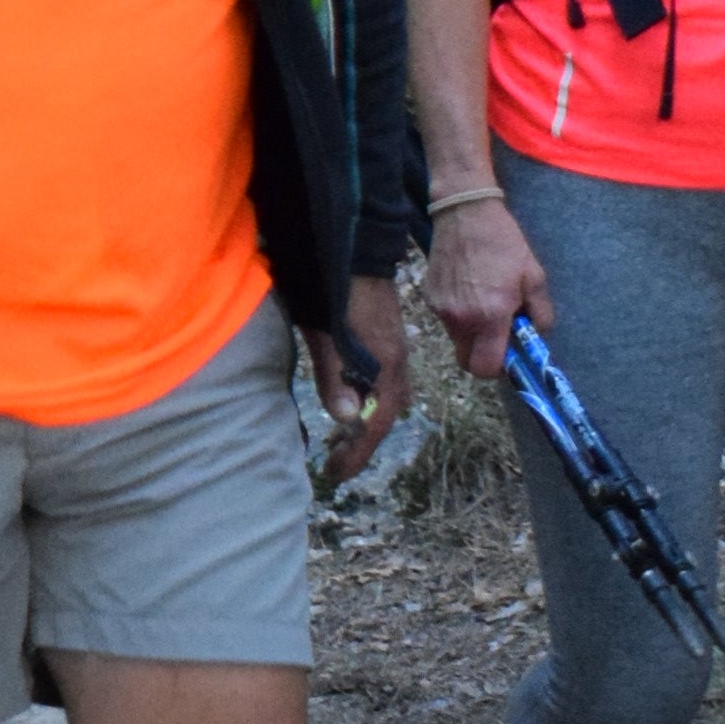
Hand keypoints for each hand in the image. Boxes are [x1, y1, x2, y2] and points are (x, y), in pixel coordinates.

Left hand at [309, 282, 407, 463]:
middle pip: (386, 414)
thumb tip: (348, 419)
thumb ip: (335, 377)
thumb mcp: (326, 336)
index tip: (337, 473)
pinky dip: (367, 400)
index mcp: (385, 366)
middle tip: (336, 461)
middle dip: (363, 442)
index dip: (358, 451)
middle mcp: (397, 362)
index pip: (377, 422)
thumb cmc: (335, 292)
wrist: (357, 250)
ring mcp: (394, 349)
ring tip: (339, 439)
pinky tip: (349, 400)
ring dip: (365, 422)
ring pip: (386, 397)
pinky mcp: (387, 338)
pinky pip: (383, 381)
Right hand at [424, 186, 547, 379]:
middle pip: (466, 361)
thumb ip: (540, 313)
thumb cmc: (504, 243)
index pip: (486, 368)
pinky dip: (458, 313)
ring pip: (456, 339)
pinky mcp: (429, 296)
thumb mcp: (535, 276)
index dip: (498, 369)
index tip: (508, 356)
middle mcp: (461, 318)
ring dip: (471, 332)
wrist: (465, 212)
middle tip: (496, 335)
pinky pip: (446, 318)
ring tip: (483, 300)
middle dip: (482, 355)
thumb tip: (535, 335)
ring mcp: (441, 308)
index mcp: (490, 315)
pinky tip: (468, 286)